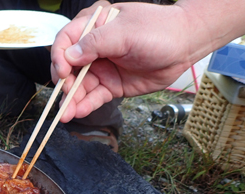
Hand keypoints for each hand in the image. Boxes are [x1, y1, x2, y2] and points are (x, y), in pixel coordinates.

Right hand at [50, 2, 192, 122]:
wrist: (185, 46)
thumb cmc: (159, 30)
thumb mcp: (125, 32)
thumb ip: (96, 43)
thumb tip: (69, 56)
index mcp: (94, 26)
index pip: (66, 41)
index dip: (60, 58)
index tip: (62, 73)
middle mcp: (94, 48)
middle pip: (69, 68)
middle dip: (64, 84)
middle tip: (66, 96)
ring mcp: (102, 68)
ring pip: (79, 86)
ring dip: (71, 101)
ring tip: (66, 115)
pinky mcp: (111, 85)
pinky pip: (94, 96)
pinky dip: (85, 105)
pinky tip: (78, 112)